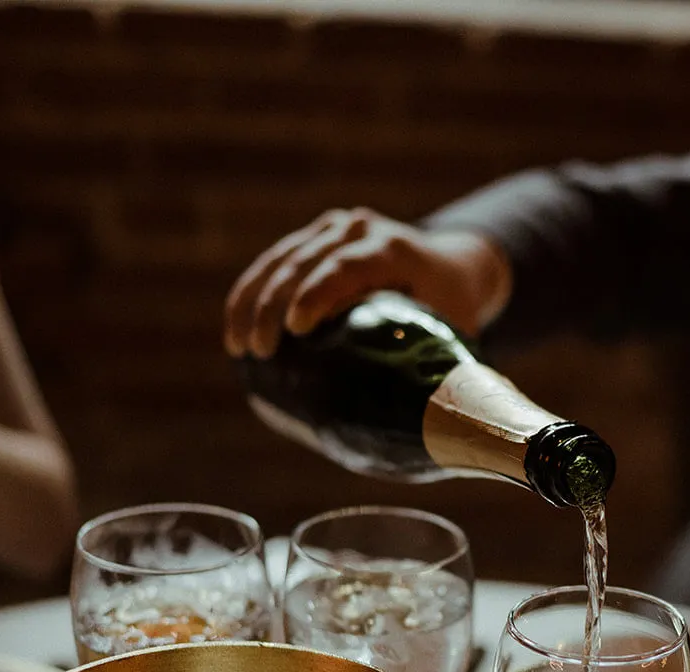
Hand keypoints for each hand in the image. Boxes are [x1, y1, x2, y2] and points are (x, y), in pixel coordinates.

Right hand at [223, 208, 511, 358]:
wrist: (450, 267)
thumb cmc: (452, 310)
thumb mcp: (452, 332)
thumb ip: (434, 365)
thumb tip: (416, 424)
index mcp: (395, 249)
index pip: (348, 266)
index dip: (318, 293)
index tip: (296, 329)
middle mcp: (361, 230)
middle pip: (305, 261)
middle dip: (274, 304)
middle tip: (259, 351)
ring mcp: (334, 229)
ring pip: (281, 258)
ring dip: (252, 299)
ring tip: (238, 346)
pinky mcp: (315, 238)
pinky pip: (274, 260)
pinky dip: (252, 291)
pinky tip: (236, 326)